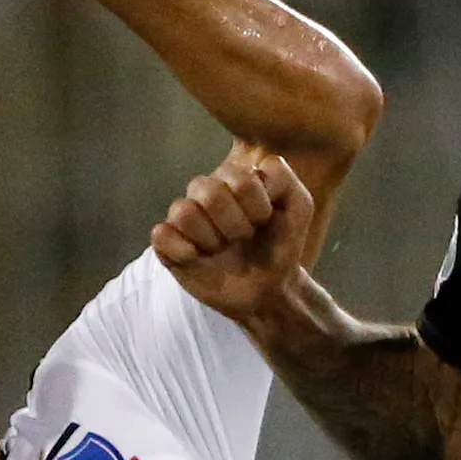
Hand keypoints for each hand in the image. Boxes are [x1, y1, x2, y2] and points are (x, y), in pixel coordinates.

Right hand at [153, 148, 318, 328]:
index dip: (258, 207)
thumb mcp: (298, 208)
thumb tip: (252, 170)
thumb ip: (284, 178)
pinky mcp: (168, 243)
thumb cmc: (281, 246)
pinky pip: (161, 234)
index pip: (238, 178)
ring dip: (211, 239)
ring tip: (223, 249)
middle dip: (235, 225)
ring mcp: (186, 217)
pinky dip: (183, 250)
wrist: (269, 289)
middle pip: (208, 191)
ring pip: (184, 212)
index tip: (266, 221)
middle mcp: (205, 191)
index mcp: (233, 177)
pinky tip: (199, 259)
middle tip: (244, 238)